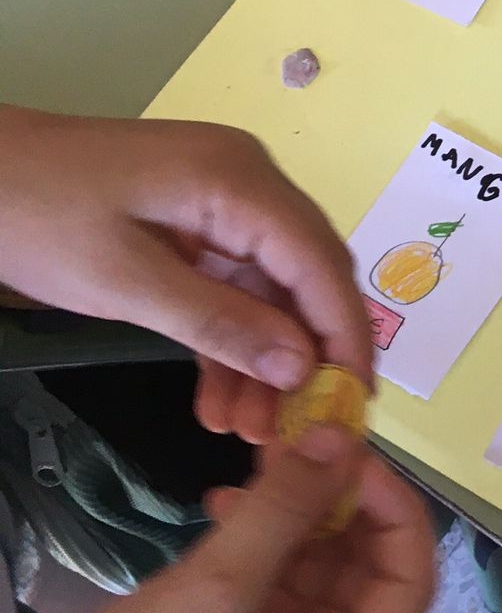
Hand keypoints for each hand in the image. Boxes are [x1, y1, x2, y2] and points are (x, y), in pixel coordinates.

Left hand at [0, 106, 372, 441]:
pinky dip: (228, 340)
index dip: (344, 334)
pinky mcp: (196, 223)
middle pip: (305, 276)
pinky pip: (232, 285)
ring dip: (263, 358)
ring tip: (249, 430)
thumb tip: (302, 368)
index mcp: (240, 182)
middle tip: (302, 426)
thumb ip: (220, 324)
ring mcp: (222, 202)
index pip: (320, 262)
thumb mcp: (125, 282)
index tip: (354, 401)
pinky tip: (221, 399)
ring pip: (269, 290)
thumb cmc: (36, 217)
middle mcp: (249, 184)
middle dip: (306, 355)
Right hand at [0, 427, 436, 612]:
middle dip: (339, 499)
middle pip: (364, 569)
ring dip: (295, 508)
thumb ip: (287, 508)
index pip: (409, 581)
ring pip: (314, 566)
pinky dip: (257, 534)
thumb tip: (343, 434)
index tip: (353, 446)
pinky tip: (223, 499)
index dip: (392, 507)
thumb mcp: (218, 590)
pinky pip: (270, 578)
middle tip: (307, 434)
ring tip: (262, 454)